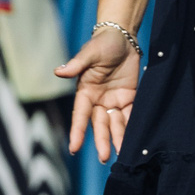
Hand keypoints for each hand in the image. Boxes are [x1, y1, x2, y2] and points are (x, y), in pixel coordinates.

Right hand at [56, 26, 140, 162]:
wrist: (122, 37)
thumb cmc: (102, 44)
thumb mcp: (89, 53)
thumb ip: (76, 64)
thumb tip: (58, 72)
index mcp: (85, 91)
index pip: (79, 115)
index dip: (77, 131)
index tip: (74, 148)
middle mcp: (98, 100)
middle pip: (99, 124)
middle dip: (101, 140)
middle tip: (104, 157)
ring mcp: (113, 101)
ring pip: (115, 124)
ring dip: (118, 138)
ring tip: (122, 154)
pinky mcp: (129, 98)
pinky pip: (130, 116)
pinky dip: (132, 127)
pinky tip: (135, 140)